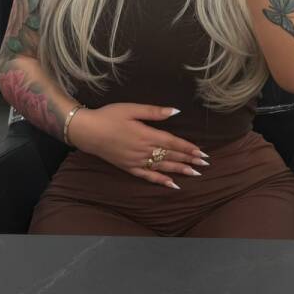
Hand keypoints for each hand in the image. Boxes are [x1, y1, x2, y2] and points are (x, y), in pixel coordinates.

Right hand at [68, 102, 209, 188]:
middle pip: (170, 156)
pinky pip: (148, 176)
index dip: (188, 148)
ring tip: (194, 173)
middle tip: (205, 164)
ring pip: (162, 167)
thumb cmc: (109, 116)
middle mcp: (144, 150)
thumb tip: (176, 111)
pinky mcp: (129, 168)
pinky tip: (172, 184)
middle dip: (189, 159)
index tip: (202, 152)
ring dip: (179, 170)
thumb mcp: (131, 109)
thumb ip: (154, 112)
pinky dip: (161, 180)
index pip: (173, 143)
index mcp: (146, 134)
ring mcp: (136, 161)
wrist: (88, 131)